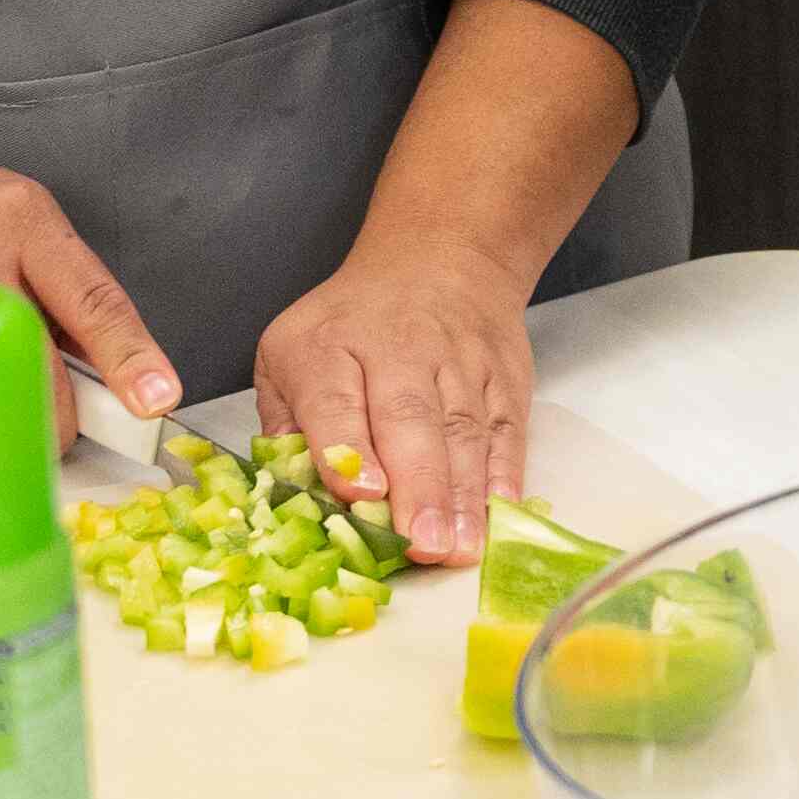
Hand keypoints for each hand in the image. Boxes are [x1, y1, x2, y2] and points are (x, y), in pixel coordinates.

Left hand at [259, 0, 648, 564]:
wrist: (444, 252)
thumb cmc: (349, 325)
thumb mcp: (290, 353)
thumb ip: (293, 421)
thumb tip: (301, 489)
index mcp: (330, 344)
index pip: (335, 403)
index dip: (348, 455)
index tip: (359, 505)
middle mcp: (396, 351)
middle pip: (410, 420)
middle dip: (416, 484)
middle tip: (424, 545)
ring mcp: (460, 362)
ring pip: (467, 430)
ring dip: (467, 493)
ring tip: (469, 547)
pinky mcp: (504, 377)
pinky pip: (509, 431)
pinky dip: (507, 477)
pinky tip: (507, 519)